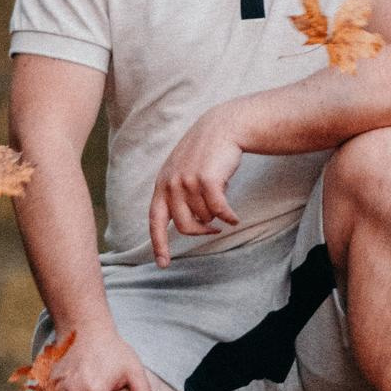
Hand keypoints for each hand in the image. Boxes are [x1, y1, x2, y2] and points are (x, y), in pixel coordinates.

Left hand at [148, 108, 244, 265]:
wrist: (224, 126)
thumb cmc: (207, 151)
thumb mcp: (182, 169)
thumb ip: (177, 193)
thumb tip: (185, 223)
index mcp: (162, 184)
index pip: (155, 220)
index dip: (158, 244)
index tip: (163, 263)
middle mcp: (172, 184)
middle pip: (185, 226)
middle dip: (201, 231)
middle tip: (212, 230)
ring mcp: (189, 182)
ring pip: (205, 217)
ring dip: (216, 215)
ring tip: (223, 203)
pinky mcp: (207, 180)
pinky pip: (220, 211)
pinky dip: (229, 217)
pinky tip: (236, 218)